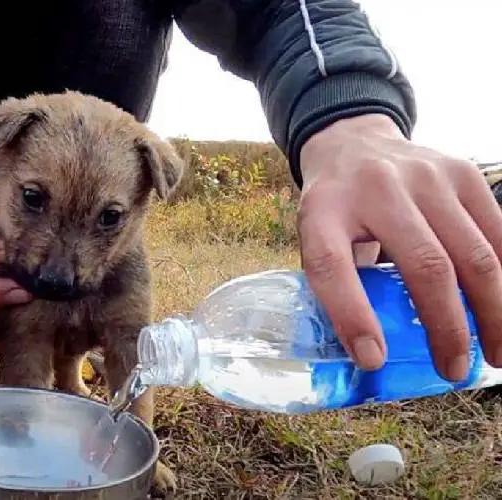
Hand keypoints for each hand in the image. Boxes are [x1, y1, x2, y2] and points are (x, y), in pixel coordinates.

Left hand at [298, 113, 501, 380]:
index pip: (331, 265)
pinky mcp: (463, 173)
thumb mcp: (318, 238)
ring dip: (493, 312)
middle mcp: (376, 188)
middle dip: (447, 328)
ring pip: (474, 254)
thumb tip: (374, 355)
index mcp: (324, 210)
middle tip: (454, 369)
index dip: (353, 316)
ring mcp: (425, 176)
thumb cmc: (337, 209)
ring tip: (495, 354)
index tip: (374, 359)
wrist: (353, 144)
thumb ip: (340, 284)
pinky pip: (497, 232)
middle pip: (425, 265)